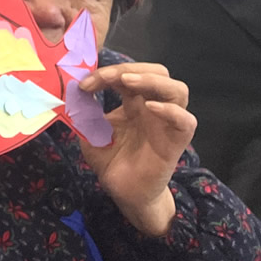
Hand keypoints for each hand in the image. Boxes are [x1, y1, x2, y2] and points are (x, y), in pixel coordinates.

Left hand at [76, 62, 195, 235]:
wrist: (124, 192)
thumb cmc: (111, 160)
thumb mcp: (90, 132)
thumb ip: (85, 113)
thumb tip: (74, 92)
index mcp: (133, 102)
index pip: (128, 75)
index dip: (107, 73)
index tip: (84, 84)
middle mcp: (153, 108)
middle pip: (157, 73)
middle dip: (131, 68)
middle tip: (107, 77)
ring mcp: (166, 124)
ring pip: (177, 90)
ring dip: (152, 80)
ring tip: (128, 82)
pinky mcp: (175, 143)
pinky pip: (186, 122)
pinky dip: (172, 111)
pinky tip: (150, 108)